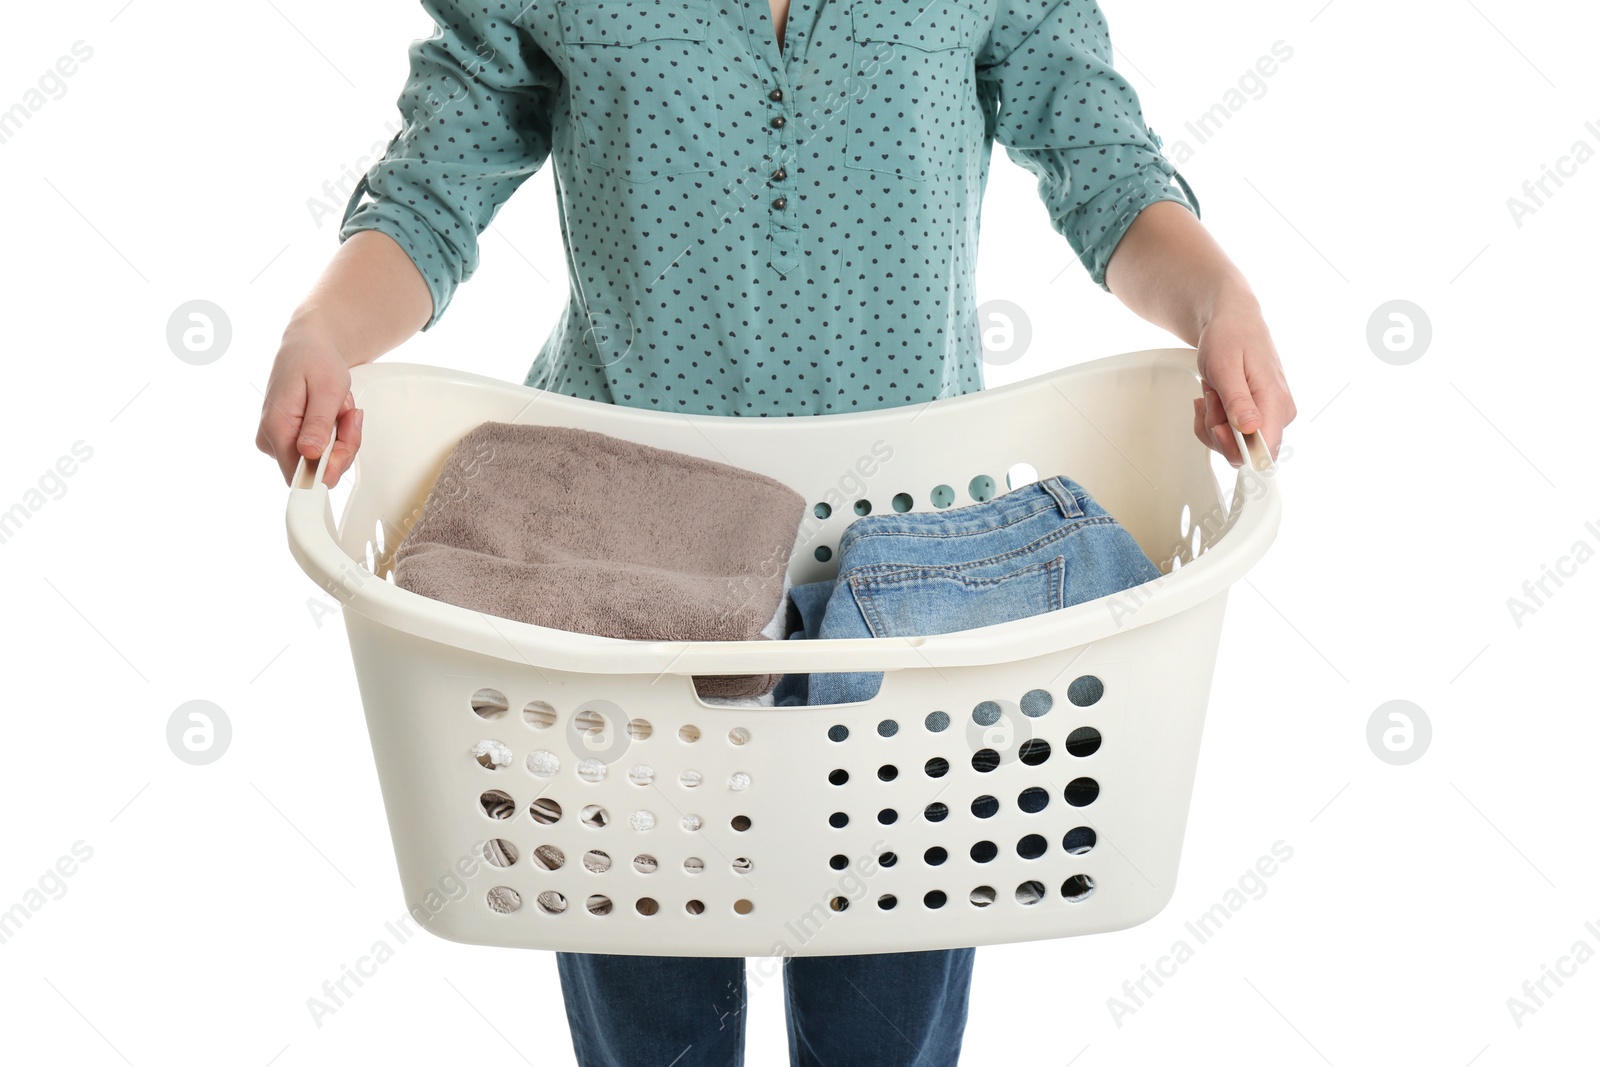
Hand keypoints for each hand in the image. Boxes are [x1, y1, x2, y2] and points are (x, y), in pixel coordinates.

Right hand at [256, 312, 363, 486]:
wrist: (307, 347)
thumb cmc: (316, 361)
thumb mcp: (327, 389)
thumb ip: (319, 424)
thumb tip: (310, 455)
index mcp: (276, 428)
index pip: (301, 476)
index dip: (331, 466)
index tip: (347, 439)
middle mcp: (270, 439)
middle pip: (316, 471)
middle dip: (343, 446)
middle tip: (349, 415)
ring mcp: (277, 441)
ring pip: (322, 462)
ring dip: (342, 438)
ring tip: (339, 409)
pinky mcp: (287, 440)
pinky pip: (320, 453)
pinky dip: (335, 436)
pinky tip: (333, 414)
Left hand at [1192, 294, 1294, 466]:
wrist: (1232, 321)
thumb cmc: (1230, 336)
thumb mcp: (1225, 367)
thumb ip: (1237, 400)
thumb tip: (1251, 429)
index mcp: (1276, 401)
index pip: (1264, 451)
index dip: (1234, 447)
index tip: (1217, 424)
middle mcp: (1279, 413)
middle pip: (1244, 452)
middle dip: (1216, 429)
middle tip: (1212, 397)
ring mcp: (1270, 415)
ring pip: (1233, 445)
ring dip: (1212, 421)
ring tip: (1213, 391)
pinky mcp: (1259, 416)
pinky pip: (1230, 436)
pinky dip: (1212, 420)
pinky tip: (1212, 399)